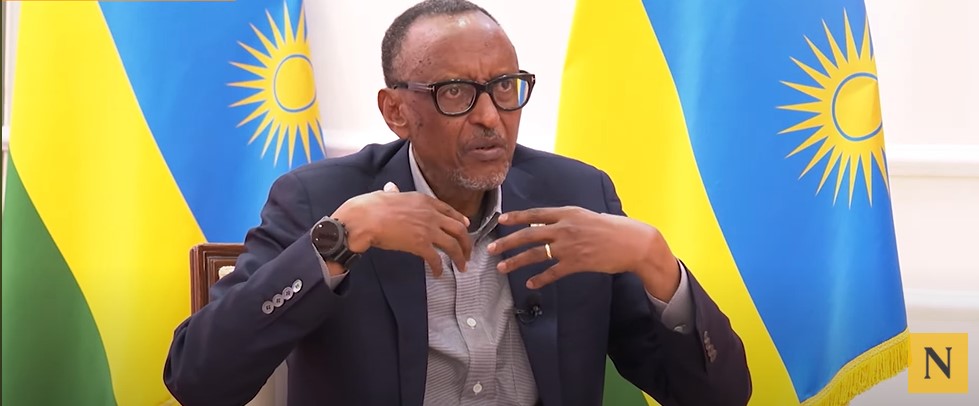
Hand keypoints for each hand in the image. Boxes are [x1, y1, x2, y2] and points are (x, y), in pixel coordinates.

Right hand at [331, 182, 471, 275]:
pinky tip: (438, 273)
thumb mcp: (388, 194)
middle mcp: (431, 214)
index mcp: (424, 201)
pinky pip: (436, 258)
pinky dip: (439, 267)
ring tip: (462, 267)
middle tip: (468, 253)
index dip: (461, 220)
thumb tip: (391, 188)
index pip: (450, 211)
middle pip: (459, 229)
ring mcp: (428, 229)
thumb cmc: (372, 206)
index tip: (466, 226)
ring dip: (460, 257)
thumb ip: (394, 193)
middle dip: (467, 243)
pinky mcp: (420, 244)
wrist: (365, 219)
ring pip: (453, 245)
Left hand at [488, 206, 679, 298]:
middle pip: (528, 235)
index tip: (501, 220)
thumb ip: (568, 220)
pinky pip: (552, 272)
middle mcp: (565, 228)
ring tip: (502, 268)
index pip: (535, 214)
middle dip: (507, 242)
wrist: (632, 242)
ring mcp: (569, 246)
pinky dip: (539, 278)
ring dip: (516, 262)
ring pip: (535, 254)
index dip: (517, 217)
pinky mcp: (576, 263)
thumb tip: (550, 226)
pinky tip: (530, 283)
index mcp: (568, 213)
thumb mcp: (588, 216)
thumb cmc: (613, 228)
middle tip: (491, 249)